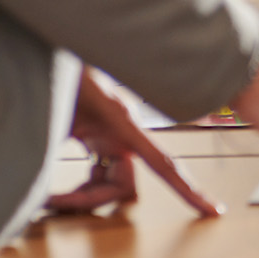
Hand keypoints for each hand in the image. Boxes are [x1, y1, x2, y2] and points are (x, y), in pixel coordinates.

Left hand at [47, 68, 223, 217]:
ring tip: (47, 197)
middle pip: (123, 185)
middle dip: (89, 200)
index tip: (214, 211)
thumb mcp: (55, 109)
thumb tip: (45, 178)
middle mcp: (123, 132)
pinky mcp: (98, 134)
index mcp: (123, 124)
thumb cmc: (58, 72)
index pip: (165, 165)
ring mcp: (111, 134)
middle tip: (50, 202)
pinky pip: (99, 170)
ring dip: (82, 194)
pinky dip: (80, 184)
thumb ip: (58, 137)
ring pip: (110, 181)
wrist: (52, 45)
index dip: (189, 190)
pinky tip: (55, 188)